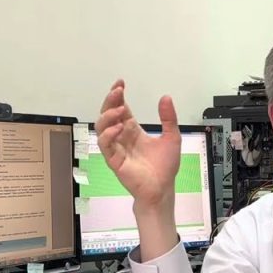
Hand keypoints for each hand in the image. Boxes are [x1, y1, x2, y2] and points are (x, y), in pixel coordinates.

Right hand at [95, 80, 180, 209]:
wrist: (162, 189)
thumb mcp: (171, 137)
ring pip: (101, 128)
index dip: (118, 96)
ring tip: (120, 110)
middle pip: (108, 114)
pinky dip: (109, 135)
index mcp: (133, 130)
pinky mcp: (114, 160)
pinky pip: (105, 145)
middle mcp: (122, 137)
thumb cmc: (165, 167)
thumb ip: (168, 118)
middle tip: (117, 91)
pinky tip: (118, 128)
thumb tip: (166, 97)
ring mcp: (116, 148)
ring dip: (108, 116)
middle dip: (110, 101)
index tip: (121, 83)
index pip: (121, 108)